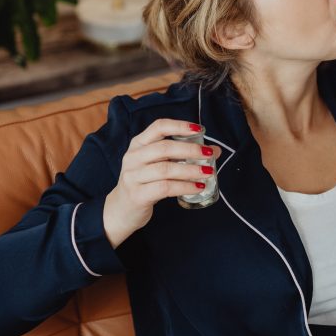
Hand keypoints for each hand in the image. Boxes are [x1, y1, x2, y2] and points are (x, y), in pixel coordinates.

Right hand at [103, 119, 222, 247]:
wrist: (121, 210)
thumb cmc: (144, 183)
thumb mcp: (157, 165)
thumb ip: (181, 156)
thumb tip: (214, 151)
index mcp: (138, 144)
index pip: (158, 127)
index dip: (179, 126)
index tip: (199, 129)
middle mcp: (133, 157)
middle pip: (164, 148)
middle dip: (190, 149)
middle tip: (210, 154)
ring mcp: (132, 176)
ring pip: (165, 169)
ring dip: (190, 169)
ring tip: (208, 172)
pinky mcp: (137, 195)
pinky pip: (165, 188)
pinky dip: (185, 186)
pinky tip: (198, 187)